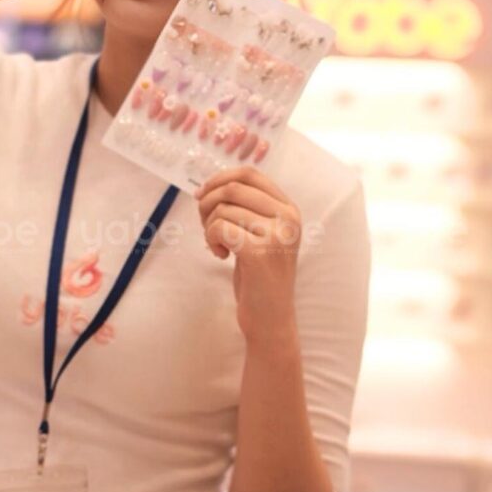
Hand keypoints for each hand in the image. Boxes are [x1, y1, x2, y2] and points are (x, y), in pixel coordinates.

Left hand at [194, 165, 301, 344]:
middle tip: (205, 226)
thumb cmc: (259, 275)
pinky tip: (221, 255)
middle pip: (232, 188)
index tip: (202, 195)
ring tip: (217, 246)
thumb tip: (209, 186)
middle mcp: (288, 218)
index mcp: (289, 208)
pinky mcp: (259, 253)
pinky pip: (219, 228)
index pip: (250, 173)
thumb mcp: (261, 234)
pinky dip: (211, 239)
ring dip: (208, 226)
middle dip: (207, 203)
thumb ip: (246, 208)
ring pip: (222, 209)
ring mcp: (276, 235)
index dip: (219, 178)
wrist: (271, 318)